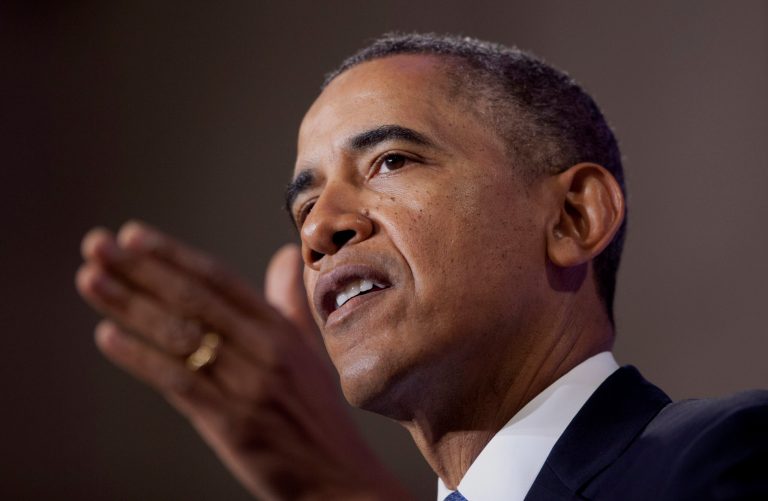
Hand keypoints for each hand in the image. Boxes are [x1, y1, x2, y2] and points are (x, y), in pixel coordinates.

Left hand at [76, 221, 409, 499]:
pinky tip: (108, 336)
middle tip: (97, 245)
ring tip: (91, 280)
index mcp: (282, 330)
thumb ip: (290, 302)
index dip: (174, 255)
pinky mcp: (233, 423)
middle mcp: (266, 350)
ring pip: (180, 336)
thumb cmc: (317, 413)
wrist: (339, 476)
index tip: (134, 234)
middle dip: (140, 270)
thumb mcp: (310, 351)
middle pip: (193, 300)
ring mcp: (249, 386)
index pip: (220, 279)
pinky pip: (179, 382)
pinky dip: (140, 357)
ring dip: (130, 306)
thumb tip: (283, 257)